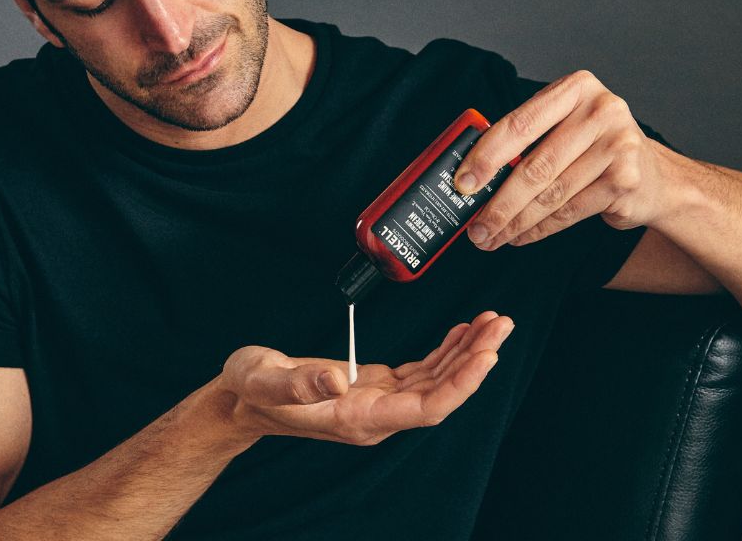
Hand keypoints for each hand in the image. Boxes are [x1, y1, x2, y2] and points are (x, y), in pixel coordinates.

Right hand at [218, 311, 513, 445]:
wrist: (241, 398)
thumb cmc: (250, 389)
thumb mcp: (264, 380)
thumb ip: (298, 383)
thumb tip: (336, 381)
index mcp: (357, 418)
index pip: (426, 409)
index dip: (461, 385)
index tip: (486, 356)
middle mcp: (376, 415)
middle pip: (441, 394)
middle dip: (475, 360)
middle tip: (500, 325)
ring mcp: (378, 401)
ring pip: (437, 382)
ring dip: (467, 353)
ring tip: (492, 323)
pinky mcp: (376, 385)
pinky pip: (422, 372)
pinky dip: (446, 351)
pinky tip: (462, 333)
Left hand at [452, 70, 673, 250]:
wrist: (656, 176)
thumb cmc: (595, 147)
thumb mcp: (565, 126)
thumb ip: (527, 139)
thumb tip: (472, 176)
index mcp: (576, 88)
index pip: (520, 123)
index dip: (486, 156)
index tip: (462, 183)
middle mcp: (601, 111)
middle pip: (535, 165)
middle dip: (498, 201)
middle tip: (474, 225)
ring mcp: (618, 145)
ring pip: (550, 194)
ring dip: (515, 221)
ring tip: (491, 236)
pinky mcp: (625, 180)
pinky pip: (569, 211)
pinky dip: (539, 229)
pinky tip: (520, 236)